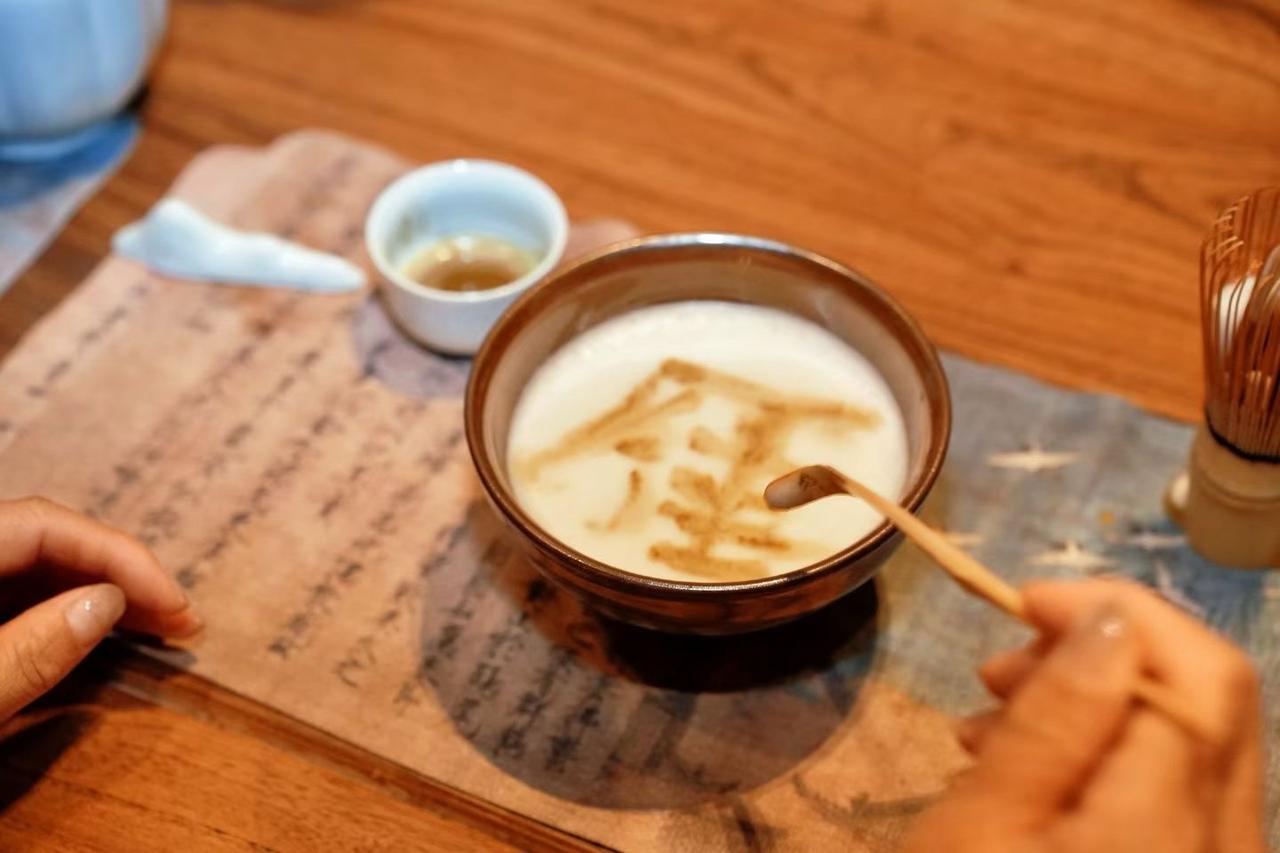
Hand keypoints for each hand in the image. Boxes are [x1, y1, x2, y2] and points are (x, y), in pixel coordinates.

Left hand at [0, 497, 199, 721]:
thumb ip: (27, 651)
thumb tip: (107, 603)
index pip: (44, 525)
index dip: (118, 557)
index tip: (175, 603)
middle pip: (46, 543)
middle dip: (120, 577)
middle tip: (184, 619)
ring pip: (37, 572)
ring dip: (103, 596)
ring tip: (166, 627)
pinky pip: (20, 599)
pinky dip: (68, 615)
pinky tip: (110, 633)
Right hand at [904, 578, 1263, 852]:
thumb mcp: (986, 821)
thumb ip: (1057, 715)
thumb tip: (1107, 617)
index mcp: (1175, 822)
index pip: (1195, 668)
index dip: (1116, 609)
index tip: (1021, 604)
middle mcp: (1232, 841)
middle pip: (1210, 695)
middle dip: (1106, 651)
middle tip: (998, 671)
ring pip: (1193, 736)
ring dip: (1100, 699)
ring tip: (994, 720)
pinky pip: (1180, 786)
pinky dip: (1112, 752)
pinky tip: (1038, 774)